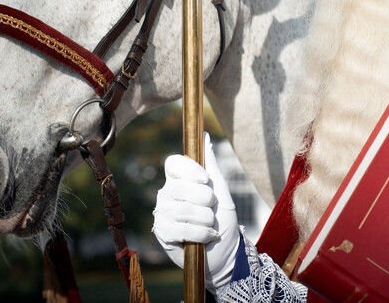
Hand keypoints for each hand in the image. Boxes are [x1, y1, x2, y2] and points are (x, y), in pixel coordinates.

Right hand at [152, 133, 238, 289]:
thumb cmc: (224, 219)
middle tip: (213, 209)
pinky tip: (207, 237)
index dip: (189, 170)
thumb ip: (212, 166)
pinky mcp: (162, 234)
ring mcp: (162, 213)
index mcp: (179, 180)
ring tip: (211, 225)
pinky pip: (180, 229)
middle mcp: (167, 194)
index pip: (173, 164)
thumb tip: (206, 138)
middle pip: (179, 187)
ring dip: (206, 220)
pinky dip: (201, 234)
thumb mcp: (222, 191)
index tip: (205, 181)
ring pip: (182, 210)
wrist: (225, 251)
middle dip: (205, 200)